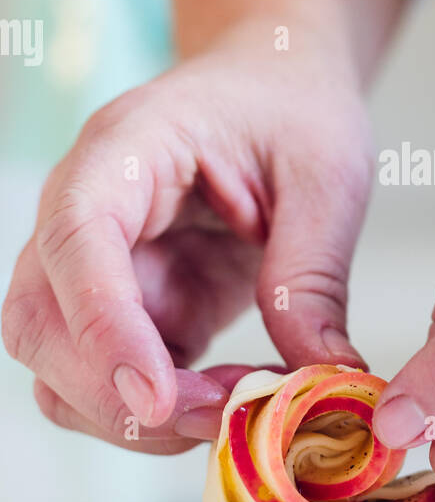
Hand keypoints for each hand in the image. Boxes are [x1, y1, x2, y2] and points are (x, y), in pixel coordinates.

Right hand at [2, 21, 372, 450]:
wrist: (277, 84)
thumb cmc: (295, 106)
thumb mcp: (329, 175)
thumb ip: (315, 274)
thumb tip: (318, 378)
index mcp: (125, 151)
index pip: (77, 240)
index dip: (102, 327)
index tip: (156, 396)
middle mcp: (84, 210)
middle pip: (38, 322)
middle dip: (116, 393)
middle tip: (224, 416)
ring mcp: (98, 268)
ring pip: (59, 370)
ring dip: (137, 417)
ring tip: (241, 407)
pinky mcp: (130, 310)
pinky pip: (113, 385)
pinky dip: (165, 415)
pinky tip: (237, 401)